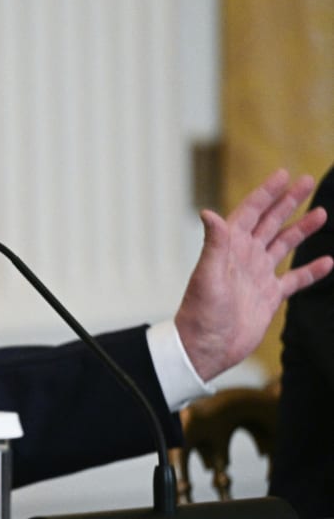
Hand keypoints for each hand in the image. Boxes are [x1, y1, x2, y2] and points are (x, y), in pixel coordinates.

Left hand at [175, 169, 332, 381]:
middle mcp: (245, 257)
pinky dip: (311, 271)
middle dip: (288, 201)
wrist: (206, 347)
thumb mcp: (207, 275)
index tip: (284, 174)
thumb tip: (208, 212)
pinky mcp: (269, 297)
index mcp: (229, 247)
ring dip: (301, 229)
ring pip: (284, 245)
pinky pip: (295, 279)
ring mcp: (258, 276)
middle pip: (270, 222)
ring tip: (322, 213)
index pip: (251, 212)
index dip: (266, 193)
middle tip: (307, 181)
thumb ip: (214, 244)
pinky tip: (328, 261)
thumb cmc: (200, 312)